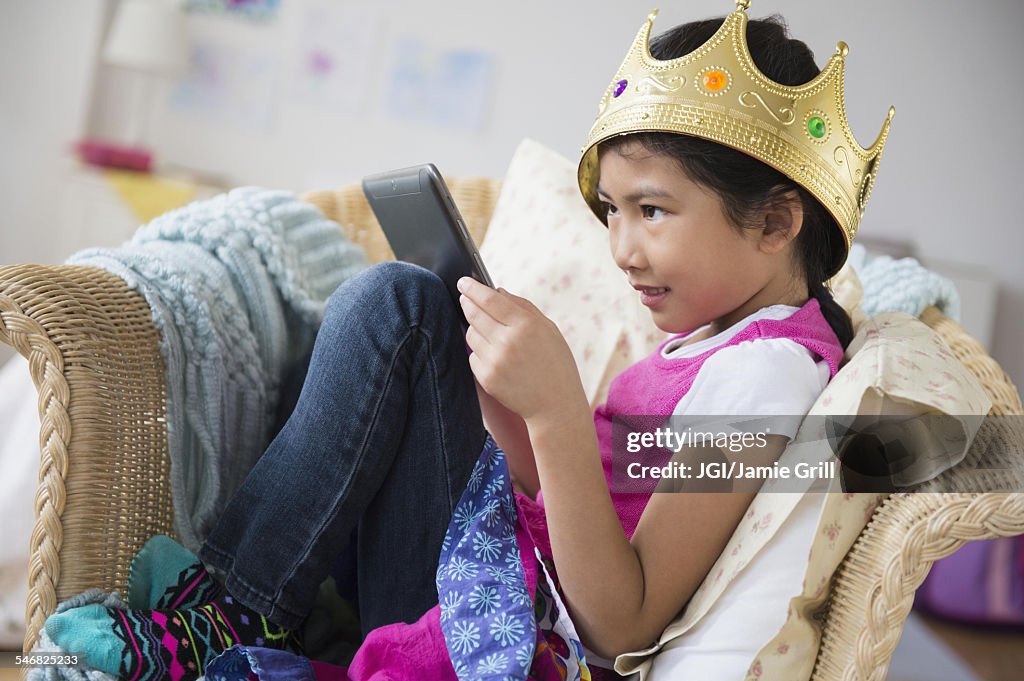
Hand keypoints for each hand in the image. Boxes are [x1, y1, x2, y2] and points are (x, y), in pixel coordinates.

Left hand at [457, 276, 586, 424]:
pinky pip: (473, 356)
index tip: (463, 281)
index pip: (490, 299)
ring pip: (471, 334)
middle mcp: (508, 341)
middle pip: (474, 313)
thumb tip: (497, 291)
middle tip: (465, 298)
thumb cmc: (555, 363)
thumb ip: (523, 306)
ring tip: (491, 333)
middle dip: (467, 302)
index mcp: (526, 325)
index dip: (473, 288)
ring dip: (475, 328)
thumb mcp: (549, 329)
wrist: (556, 405)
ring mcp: (495, 361)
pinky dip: (481, 352)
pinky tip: (497, 357)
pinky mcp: (486, 378)